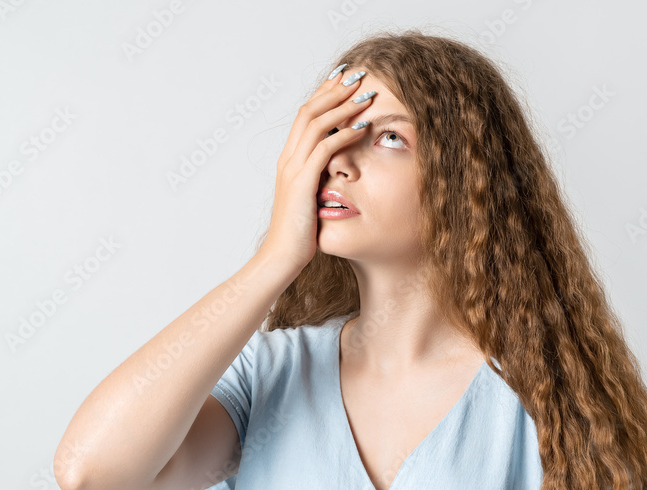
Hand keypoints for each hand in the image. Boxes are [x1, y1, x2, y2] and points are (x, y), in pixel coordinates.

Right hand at [260, 68, 374, 271]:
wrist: (280, 258)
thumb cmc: (298, 236)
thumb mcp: (311, 201)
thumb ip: (320, 182)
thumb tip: (339, 172)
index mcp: (289, 160)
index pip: (305, 116)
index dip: (325, 94)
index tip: (346, 80)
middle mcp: (288, 159)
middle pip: (309, 110)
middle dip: (335, 90)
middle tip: (359, 74)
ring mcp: (292, 169)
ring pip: (316, 124)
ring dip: (343, 106)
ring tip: (366, 94)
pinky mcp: (302, 183)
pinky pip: (324, 149)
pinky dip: (343, 134)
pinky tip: (362, 127)